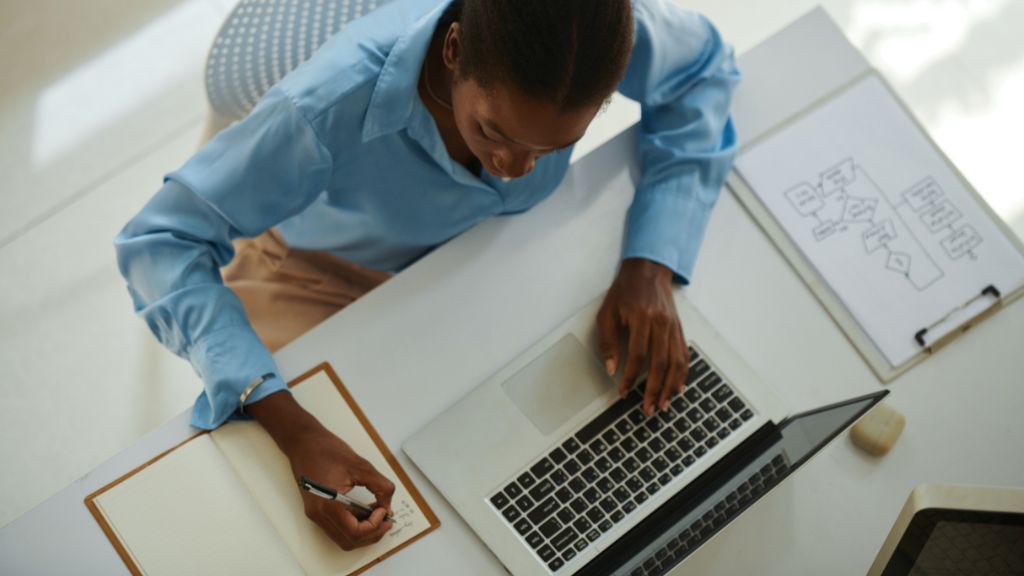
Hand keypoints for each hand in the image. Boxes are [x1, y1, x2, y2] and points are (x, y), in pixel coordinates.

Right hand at [247, 391, 395, 549]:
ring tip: (377, 514)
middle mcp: (318, 514)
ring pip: (343, 537)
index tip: (384, 511)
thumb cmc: (326, 450)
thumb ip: (380, 487)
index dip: (374, 526)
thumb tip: (388, 506)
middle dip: (372, 533)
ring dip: (363, 531)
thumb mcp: (361, 466)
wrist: (303, 442)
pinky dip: (354, 524)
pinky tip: (365, 510)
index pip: (355, 532)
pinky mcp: (317, 510)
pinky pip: (338, 527)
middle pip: (349, 541)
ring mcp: (316, 514)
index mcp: (327, 505)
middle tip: (386, 519)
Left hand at [597, 258, 689, 415]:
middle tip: (648, 408)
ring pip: (676, 362)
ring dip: (670, 387)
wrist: (648, 270)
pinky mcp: (679, 328)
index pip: (638, 355)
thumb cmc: (625, 291)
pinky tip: (677, 387)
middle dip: (654, 389)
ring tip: (663, 404)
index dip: (630, 377)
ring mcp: (673, 326)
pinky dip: (682, 373)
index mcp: (641, 318)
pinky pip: (684, 355)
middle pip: (660, 363)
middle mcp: (661, 323)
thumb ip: (608, 342)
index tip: (624, 392)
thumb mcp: (608, 313)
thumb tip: (612, 368)